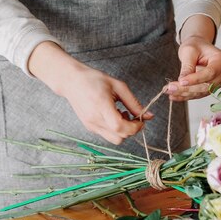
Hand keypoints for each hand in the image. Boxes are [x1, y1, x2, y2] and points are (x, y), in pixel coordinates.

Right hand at [28, 41, 152, 144]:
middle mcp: (95, 120)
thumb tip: (148, 116)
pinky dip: (114, 129)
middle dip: (131, 129)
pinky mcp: (89, 127)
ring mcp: (91, 126)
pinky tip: (112, 115)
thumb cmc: (94, 79)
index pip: (120, 127)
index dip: (135, 127)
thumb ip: (134, 103)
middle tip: (132, 116)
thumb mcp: (118, 86)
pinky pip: (107, 135)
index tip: (140, 120)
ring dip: (123, 131)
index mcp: (101, 106)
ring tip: (121, 114)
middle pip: (119, 137)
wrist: (72, 82)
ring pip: (114, 140)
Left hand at [167, 35, 220, 100]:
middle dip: (187, 88)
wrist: (198, 48)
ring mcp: (218, 82)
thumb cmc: (195, 46)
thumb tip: (182, 82)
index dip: (196, 79)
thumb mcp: (189, 51)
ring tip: (168, 91)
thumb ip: (187, 66)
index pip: (210, 73)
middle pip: (206, 85)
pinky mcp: (210, 88)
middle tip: (169, 88)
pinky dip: (184, 96)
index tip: (181, 81)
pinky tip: (173, 96)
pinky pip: (197, 95)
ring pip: (201, 92)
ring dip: (184, 94)